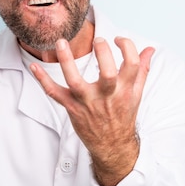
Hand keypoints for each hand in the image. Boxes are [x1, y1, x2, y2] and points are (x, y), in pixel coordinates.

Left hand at [30, 37, 154, 185]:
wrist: (112, 145)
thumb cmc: (122, 115)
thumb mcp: (136, 94)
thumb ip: (142, 69)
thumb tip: (150, 49)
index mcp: (124, 89)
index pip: (132, 64)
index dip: (127, 47)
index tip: (118, 39)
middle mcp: (106, 96)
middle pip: (107, 73)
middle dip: (103, 54)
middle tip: (98, 40)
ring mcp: (87, 102)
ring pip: (75, 82)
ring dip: (66, 62)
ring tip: (61, 42)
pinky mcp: (72, 108)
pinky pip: (55, 93)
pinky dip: (43, 80)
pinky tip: (34, 66)